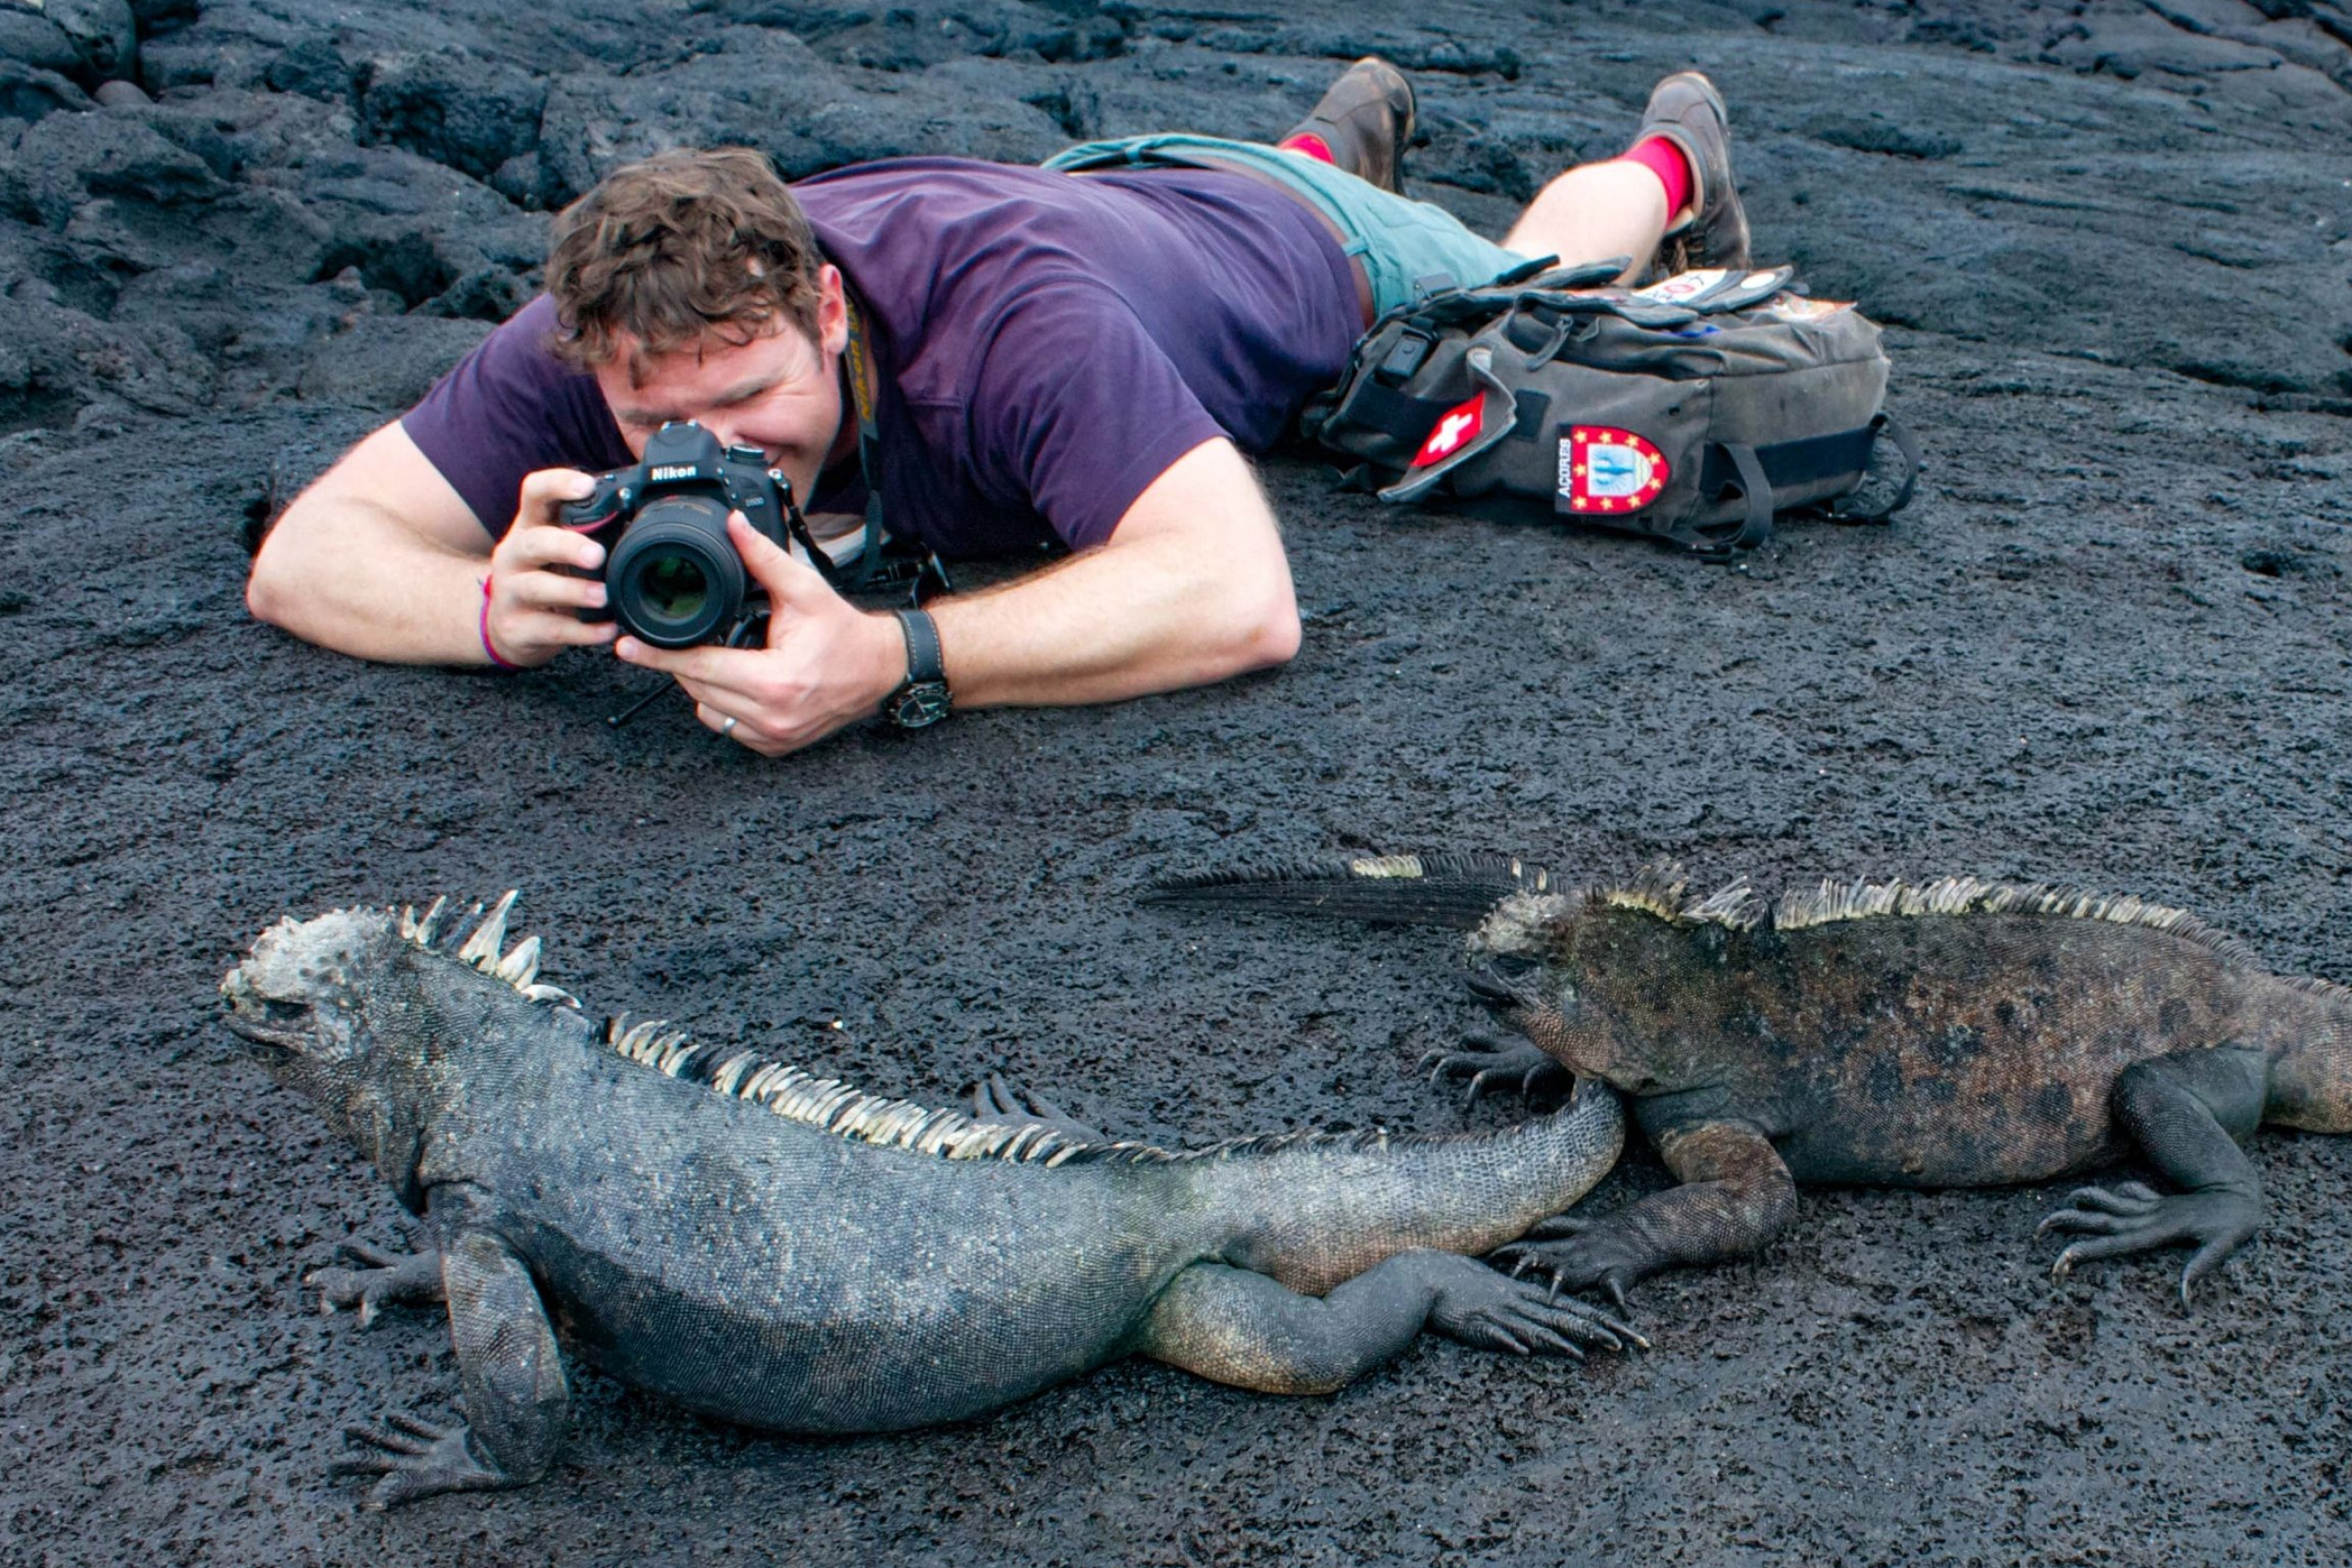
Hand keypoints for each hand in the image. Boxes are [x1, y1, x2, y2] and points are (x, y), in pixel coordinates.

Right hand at [479, 468, 618, 667]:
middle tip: (598, 555)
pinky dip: (582, 631)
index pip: (534, 492)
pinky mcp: (516, 628)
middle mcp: (514, 555)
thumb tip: (643, 514)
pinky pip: (551, 629)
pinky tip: (607, 631)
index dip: (557, 484)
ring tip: (604, 597)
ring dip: (574, 591)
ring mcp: (510, 592)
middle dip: (567, 546)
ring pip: (537, 587)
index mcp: (529, 527)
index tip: (587, 486)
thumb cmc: (545, 577)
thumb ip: (587, 531)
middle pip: (534, 542)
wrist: (509, 627)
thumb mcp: (558, 548)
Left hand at [614, 512, 908, 755]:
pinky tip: (740, 681)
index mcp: (775, 681)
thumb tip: (733, 526)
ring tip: (724, 657)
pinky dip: (724, 705)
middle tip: (664, 642)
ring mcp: (774, 737)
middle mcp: (772, 716)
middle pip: (697, 690)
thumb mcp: (805, 590)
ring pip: (708, 711)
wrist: (881, 669)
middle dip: (678, 664)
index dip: (659, 655)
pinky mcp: (776, 746)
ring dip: (703, 685)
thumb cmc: (846, 633)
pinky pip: (728, 727)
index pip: (700, 667)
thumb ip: (763, 558)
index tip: (626, 646)